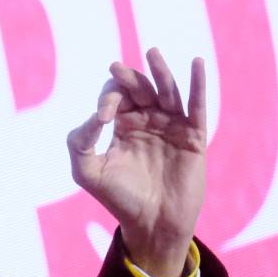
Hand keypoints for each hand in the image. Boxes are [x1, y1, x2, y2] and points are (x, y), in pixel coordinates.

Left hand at [66, 48, 206, 276]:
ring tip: (152, 53)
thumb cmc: (117, 198)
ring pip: (167, 91)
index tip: (103, 118)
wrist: (151, 224)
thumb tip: (96, 115)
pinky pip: (197, 106)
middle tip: (116, 67)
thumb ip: (80, 141)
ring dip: (160, 72)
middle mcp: (147, 121)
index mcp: (122, 125)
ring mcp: (172, 126)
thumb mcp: (87, 171)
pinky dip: (197, 84)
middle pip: (140, 88)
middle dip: (129, 78)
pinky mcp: (193, 137)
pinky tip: (196, 63)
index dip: (107, 99)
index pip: (115, 97)